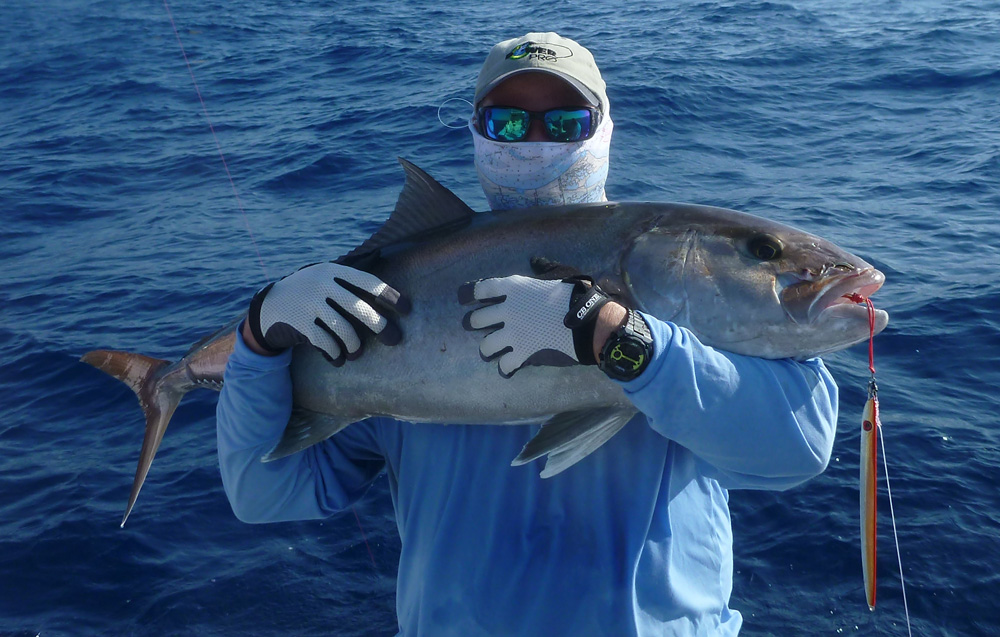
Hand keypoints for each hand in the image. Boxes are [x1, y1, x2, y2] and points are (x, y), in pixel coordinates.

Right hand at [246, 262, 408, 364]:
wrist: (268, 305)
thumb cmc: (309, 291)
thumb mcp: (325, 276)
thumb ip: (349, 275)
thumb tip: (384, 255)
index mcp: (332, 271)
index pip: (367, 281)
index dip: (389, 295)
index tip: (407, 308)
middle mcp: (321, 284)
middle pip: (359, 308)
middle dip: (380, 326)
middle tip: (394, 339)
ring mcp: (309, 304)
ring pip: (344, 329)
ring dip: (355, 345)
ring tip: (357, 352)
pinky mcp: (300, 324)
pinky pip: (326, 343)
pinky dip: (335, 355)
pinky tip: (339, 359)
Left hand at [459, 274, 610, 376]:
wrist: (587, 320)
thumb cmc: (575, 294)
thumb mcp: (558, 274)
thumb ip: (543, 267)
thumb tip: (536, 260)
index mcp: (514, 288)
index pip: (481, 289)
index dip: (470, 294)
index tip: (464, 299)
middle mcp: (508, 310)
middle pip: (476, 320)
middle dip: (474, 324)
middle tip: (479, 327)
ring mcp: (513, 333)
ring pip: (485, 346)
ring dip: (487, 349)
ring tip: (490, 351)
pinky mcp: (523, 352)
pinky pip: (504, 365)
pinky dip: (505, 368)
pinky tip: (508, 368)